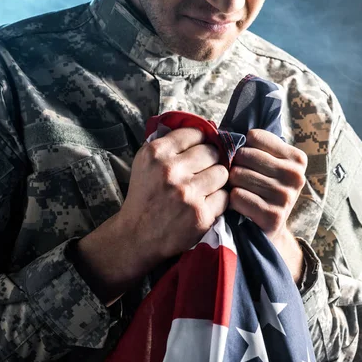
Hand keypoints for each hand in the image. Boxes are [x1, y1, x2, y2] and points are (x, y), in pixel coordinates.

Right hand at [118, 127, 229, 264]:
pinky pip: (225, 197)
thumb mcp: (146, 162)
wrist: (136, 235)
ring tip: (205, 187)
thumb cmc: (145, 195)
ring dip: (217, 180)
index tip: (200, 149)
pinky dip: (218, 200)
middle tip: (203, 170)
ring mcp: (186, 193)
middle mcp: (170, 170)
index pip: (195, 133)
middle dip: (211, 160)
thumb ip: (169, 143)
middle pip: (212, 152)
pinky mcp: (200, 214)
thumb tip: (203, 126)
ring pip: (222, 172)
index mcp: (156, 153)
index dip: (201, 141)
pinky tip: (205, 203)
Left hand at [228, 129, 306, 280]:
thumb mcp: (268, 164)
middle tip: (238, 178)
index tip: (245, 160)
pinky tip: (239, 205)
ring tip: (239, 191)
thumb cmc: (262, 189)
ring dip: (231, 184)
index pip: (254, 137)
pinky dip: (231, 201)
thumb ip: (255, 146)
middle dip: (235, 165)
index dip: (242, 147)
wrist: (269, 230)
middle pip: (245, 155)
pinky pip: (237, 196)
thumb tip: (223, 131)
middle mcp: (296, 176)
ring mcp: (286, 197)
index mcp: (297, 158)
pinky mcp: (273, 216)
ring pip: (238, 175)